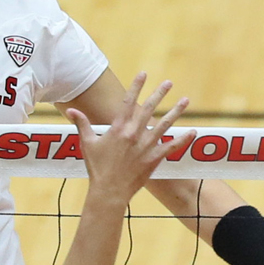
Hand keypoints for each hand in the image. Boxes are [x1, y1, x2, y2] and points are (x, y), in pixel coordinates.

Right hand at [63, 73, 193, 207]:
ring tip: (185, 100)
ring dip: (176, 111)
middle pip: (149, 108)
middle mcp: (134, 134)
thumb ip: (82, 124)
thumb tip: (71, 110)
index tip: (143, 73)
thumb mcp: (87, 143)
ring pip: (164, 124)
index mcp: (119, 128)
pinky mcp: (154, 159)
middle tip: (169, 82)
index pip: (129, 102)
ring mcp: (146, 146)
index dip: (136, 86)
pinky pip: (171, 147)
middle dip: (160, 93)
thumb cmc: (97, 168)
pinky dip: (182, 140)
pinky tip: (192, 131)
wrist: (109, 191)